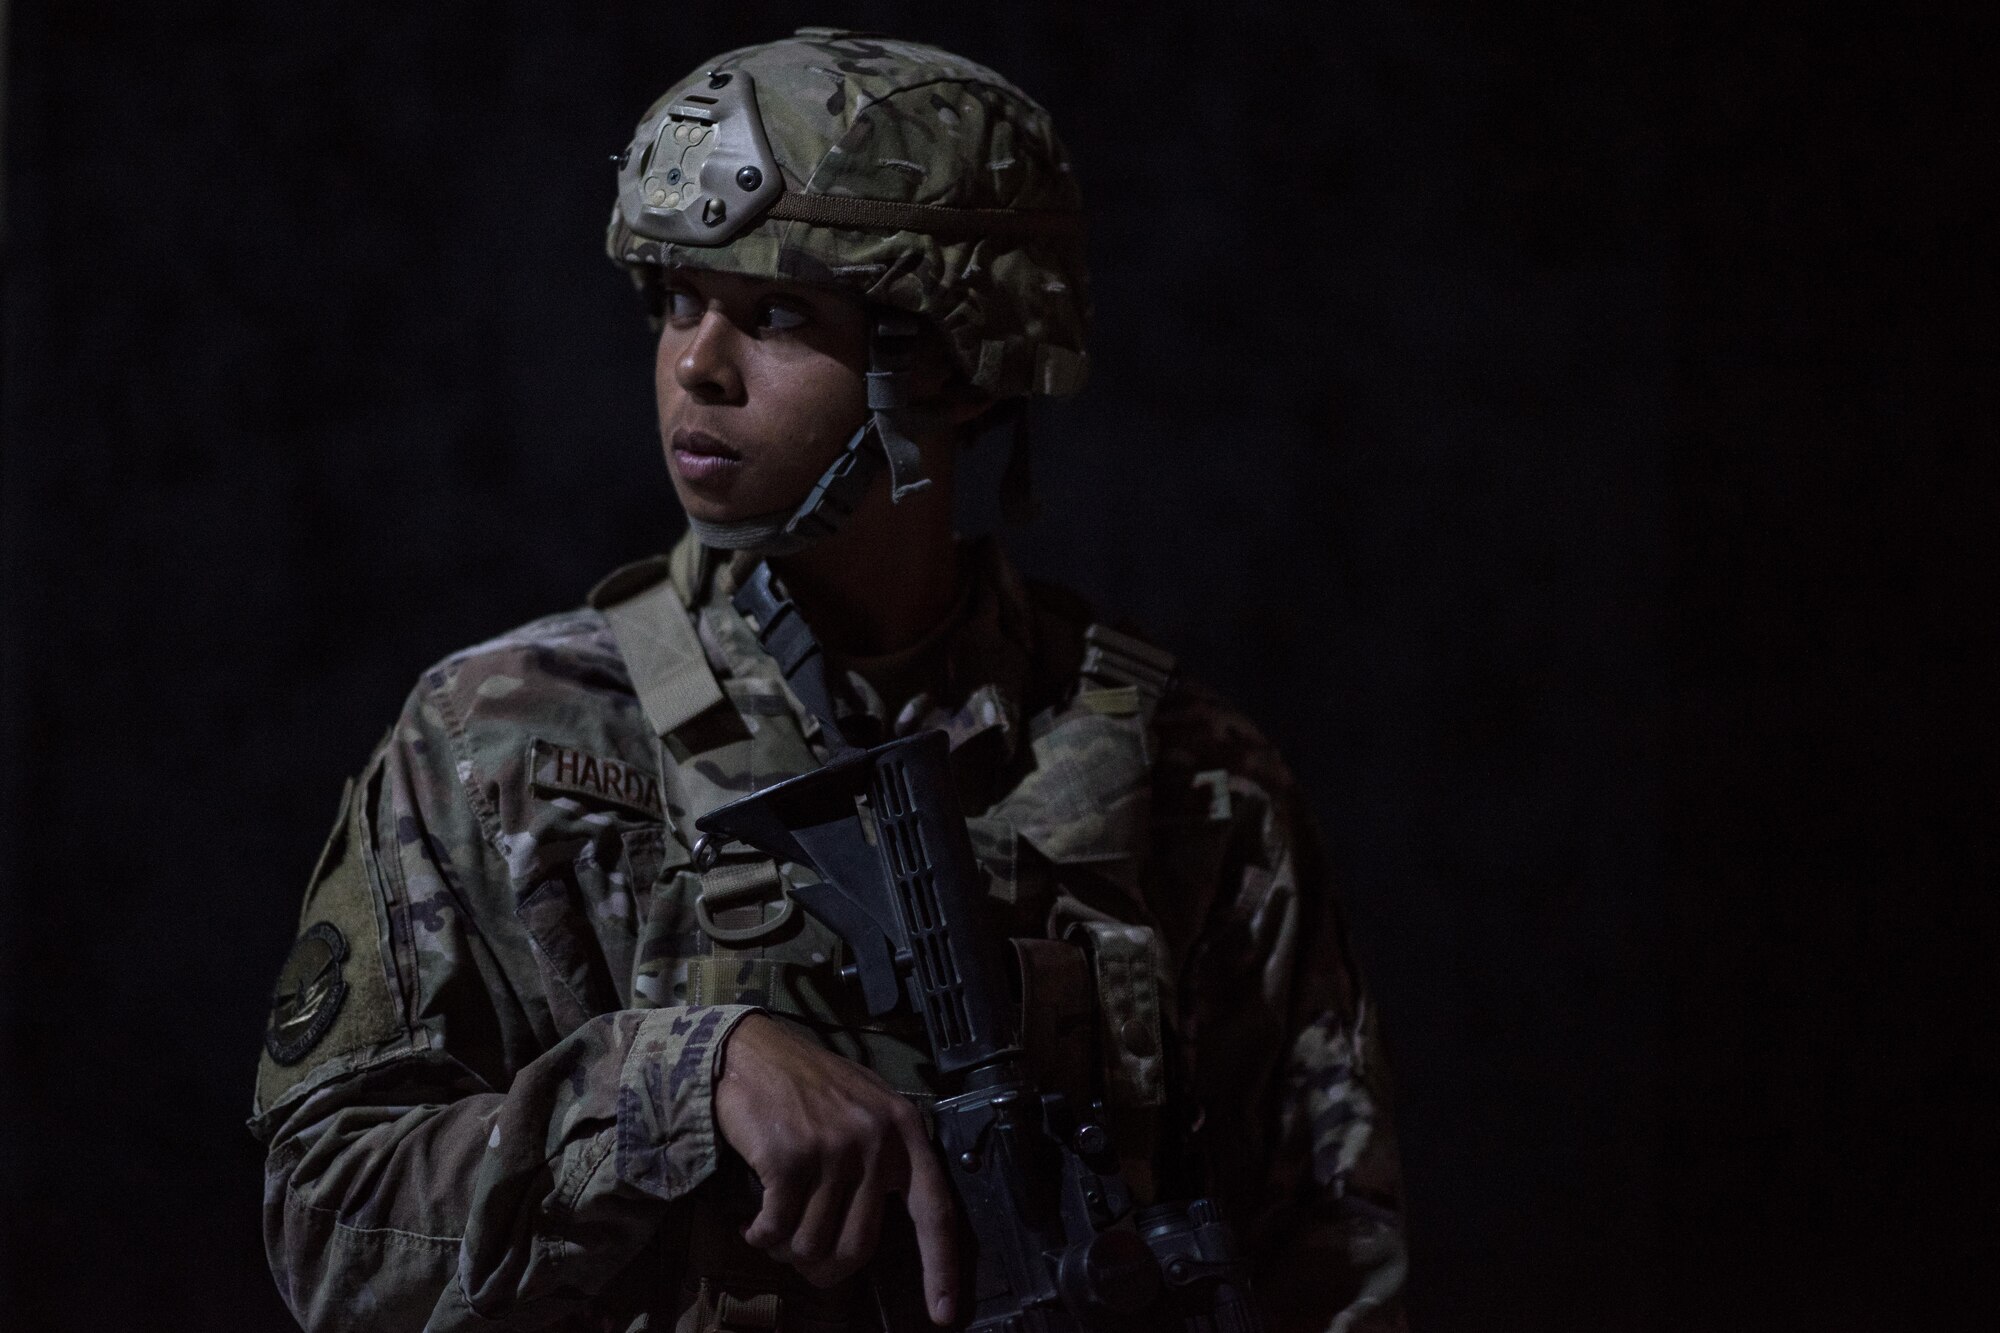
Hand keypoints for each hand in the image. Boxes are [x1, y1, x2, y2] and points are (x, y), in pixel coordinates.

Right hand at [713, 1013, 958, 1324]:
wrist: (752, 1050)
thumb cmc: (809, 1084)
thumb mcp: (867, 1108)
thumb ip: (883, 1160)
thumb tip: (876, 1236)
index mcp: (905, 1131)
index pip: (936, 1212)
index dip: (941, 1269)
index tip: (942, 1315)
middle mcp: (876, 1141)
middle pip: (860, 1246)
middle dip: (826, 1268)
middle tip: (803, 1261)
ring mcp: (833, 1149)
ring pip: (813, 1244)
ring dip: (787, 1251)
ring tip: (774, 1229)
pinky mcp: (789, 1157)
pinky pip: (777, 1229)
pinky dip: (760, 1236)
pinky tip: (752, 1223)